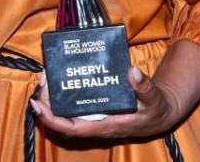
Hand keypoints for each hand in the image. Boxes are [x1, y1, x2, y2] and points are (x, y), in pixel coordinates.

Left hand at [31, 39, 199, 140]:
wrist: (162, 114)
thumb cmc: (156, 109)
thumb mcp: (153, 98)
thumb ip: (144, 87)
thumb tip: (133, 72)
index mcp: (106, 125)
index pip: (72, 128)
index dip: (52, 119)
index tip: (37, 105)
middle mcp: (97, 123)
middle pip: (64, 119)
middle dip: (48, 103)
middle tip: (42, 80)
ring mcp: (95, 117)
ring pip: (68, 111)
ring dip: (54, 97)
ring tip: (47, 77)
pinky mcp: (98, 109)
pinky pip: (75, 105)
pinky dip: (65, 94)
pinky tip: (61, 79)